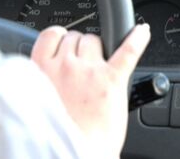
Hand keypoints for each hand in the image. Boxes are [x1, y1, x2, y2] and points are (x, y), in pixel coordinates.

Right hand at [31, 24, 150, 157]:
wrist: (74, 155)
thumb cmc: (56, 134)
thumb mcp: (36, 101)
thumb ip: (42, 79)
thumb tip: (50, 69)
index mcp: (40, 70)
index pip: (51, 34)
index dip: (60, 39)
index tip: (64, 46)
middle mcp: (64, 65)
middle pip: (75, 37)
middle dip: (80, 48)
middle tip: (83, 70)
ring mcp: (89, 70)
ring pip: (94, 40)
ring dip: (98, 49)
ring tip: (100, 67)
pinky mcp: (112, 80)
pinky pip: (127, 51)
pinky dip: (137, 39)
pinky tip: (142, 32)